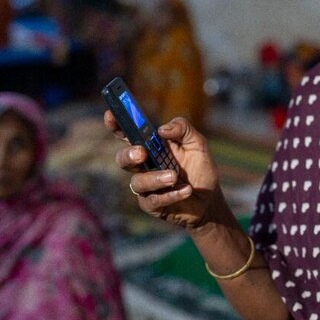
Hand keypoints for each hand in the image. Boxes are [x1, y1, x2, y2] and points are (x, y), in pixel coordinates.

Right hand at [104, 112, 221, 230]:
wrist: (210, 199)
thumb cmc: (199, 168)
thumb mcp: (197, 143)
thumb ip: (183, 128)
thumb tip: (162, 129)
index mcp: (150, 146)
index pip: (127, 133)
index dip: (116, 124)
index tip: (110, 114)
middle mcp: (143, 165)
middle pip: (123, 159)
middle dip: (128, 155)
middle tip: (141, 153)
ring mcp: (145, 186)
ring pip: (138, 182)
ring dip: (155, 178)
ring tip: (175, 177)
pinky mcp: (152, 205)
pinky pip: (153, 200)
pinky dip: (170, 195)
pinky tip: (186, 191)